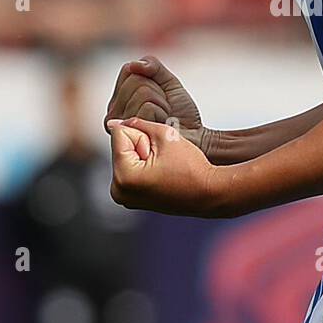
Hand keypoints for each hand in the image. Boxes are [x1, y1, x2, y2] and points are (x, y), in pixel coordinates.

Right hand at [104, 56, 210, 150]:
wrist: (195, 135)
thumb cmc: (181, 112)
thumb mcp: (168, 82)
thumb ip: (153, 66)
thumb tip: (133, 64)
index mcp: (119, 99)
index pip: (128, 70)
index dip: (151, 78)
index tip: (159, 93)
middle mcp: (114, 112)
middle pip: (135, 81)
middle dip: (158, 92)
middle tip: (164, 108)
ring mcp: (121, 124)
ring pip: (142, 93)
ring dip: (162, 104)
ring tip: (164, 118)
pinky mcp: (132, 133)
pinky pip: (148, 107)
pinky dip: (163, 113)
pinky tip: (163, 125)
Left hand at [107, 116, 226, 216]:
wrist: (209, 193)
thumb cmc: (192, 167)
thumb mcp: (165, 135)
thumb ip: (138, 124)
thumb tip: (113, 122)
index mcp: (124, 176)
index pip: (119, 133)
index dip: (143, 134)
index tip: (160, 152)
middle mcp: (118, 191)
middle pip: (120, 147)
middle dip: (140, 146)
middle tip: (164, 161)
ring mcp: (124, 198)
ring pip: (126, 157)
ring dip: (142, 156)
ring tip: (164, 168)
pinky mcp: (131, 199)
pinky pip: (130, 170)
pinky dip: (143, 167)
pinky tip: (161, 174)